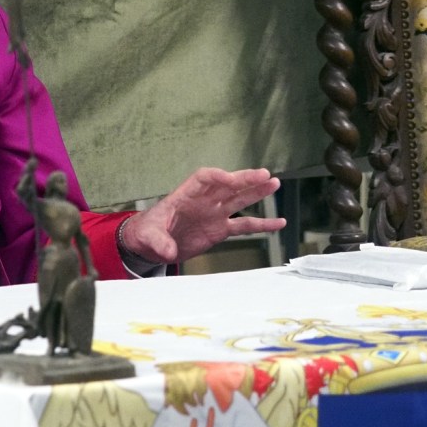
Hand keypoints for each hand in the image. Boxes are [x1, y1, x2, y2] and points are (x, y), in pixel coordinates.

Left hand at [119, 167, 284, 265]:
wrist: (150, 244)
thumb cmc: (147, 232)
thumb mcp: (148, 236)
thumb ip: (158, 241)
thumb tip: (168, 251)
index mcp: (185, 195)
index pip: (203, 179)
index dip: (217, 177)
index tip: (229, 179)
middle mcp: (203, 201)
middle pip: (227, 185)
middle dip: (244, 179)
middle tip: (264, 175)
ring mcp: (214, 214)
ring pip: (239, 200)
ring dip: (256, 192)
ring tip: (274, 184)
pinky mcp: (220, 229)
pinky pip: (244, 226)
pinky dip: (261, 224)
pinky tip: (279, 223)